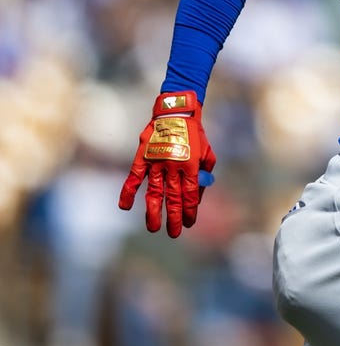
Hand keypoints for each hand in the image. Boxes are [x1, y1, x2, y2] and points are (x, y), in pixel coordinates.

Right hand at [119, 91, 215, 237]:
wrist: (175, 112)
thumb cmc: (194, 133)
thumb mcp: (207, 151)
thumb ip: (205, 170)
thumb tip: (201, 190)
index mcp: (191, 165)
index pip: (190, 194)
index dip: (189, 210)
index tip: (189, 222)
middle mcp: (174, 166)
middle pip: (173, 198)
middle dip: (174, 218)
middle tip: (173, 233)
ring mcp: (157, 163)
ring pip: (154, 193)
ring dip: (153, 212)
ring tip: (154, 228)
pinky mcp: (142, 158)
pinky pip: (133, 178)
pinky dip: (127, 192)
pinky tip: (125, 207)